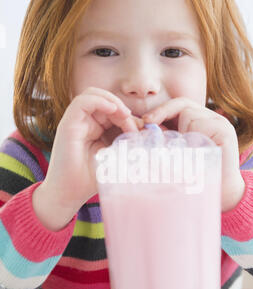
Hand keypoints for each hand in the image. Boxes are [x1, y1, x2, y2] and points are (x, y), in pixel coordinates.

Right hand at [34, 87, 142, 229]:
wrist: (69, 194)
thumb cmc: (91, 179)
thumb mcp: (116, 157)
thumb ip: (129, 143)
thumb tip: (149, 131)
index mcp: (96, 129)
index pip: (113, 111)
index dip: (129, 117)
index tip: (140, 132)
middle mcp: (85, 123)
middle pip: (105, 100)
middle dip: (123, 109)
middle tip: (135, 125)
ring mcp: (75, 122)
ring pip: (93, 95)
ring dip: (112, 101)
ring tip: (125, 115)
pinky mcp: (67, 123)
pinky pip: (83, 101)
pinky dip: (99, 100)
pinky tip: (114, 110)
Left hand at [142, 98, 244, 211]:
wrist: (222, 195)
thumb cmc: (195, 177)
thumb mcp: (176, 152)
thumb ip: (164, 138)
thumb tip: (139, 126)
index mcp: (201, 121)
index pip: (180, 105)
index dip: (162, 110)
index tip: (145, 121)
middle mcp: (213, 119)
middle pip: (183, 104)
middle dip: (163, 112)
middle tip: (148, 122)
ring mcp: (221, 124)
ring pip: (188, 115)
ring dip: (178, 132)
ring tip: (182, 150)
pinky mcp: (226, 132)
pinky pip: (199, 125)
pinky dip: (190, 137)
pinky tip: (192, 152)